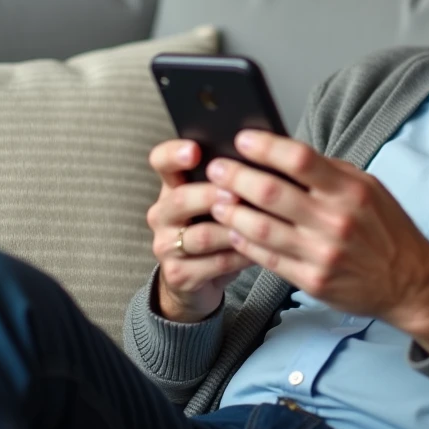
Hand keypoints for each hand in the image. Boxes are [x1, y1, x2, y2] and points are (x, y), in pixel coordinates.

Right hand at [147, 140, 253, 322]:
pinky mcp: (178, 274)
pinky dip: (241, 256)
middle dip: (211, 195)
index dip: (174, 154)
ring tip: (260, 224)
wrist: (199, 278)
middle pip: (180, 199)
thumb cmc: (216, 227)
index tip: (195, 150)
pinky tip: (260, 250)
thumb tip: (267, 158)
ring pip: (201, 236)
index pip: (161, 161)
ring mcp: (166, 245)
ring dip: (233, 230)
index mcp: (172, 186)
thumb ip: (231, 179)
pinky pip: (215, 264)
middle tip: (236, 193)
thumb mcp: (217, 200)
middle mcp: (162, 214)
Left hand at [206, 130, 428, 352]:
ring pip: (262, 228)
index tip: (242, 139)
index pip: (300, 159)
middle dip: (236, 177)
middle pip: (271, 193)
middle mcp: (335, 221)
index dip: (265, 147)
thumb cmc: (387, 230)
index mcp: (351, 191)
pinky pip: (268, 259)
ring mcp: (322, 254)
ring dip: (232, 212)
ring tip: (217, 200)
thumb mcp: (369, 189)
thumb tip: (285, 153)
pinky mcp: (312, 280)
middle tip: (216, 168)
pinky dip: (245, 243)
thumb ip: (329, 173)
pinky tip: (234, 230)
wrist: (409, 282)